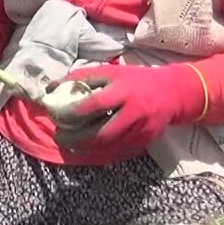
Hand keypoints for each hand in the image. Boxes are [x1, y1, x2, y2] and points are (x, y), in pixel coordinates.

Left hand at [48, 63, 205, 153]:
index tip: (56, 116)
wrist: (172, 93)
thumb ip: (80, 78)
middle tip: (59, 137)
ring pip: (110, 147)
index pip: (96, 104)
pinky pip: (119, 152)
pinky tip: (87, 148)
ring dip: (86, 148)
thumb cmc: (134, 80)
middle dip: (77, 139)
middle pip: (102, 133)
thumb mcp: (109, 72)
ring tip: (69, 144)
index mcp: (124, 91)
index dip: (74, 112)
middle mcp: (134, 112)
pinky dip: (100, 153)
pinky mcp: (145, 141)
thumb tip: (51, 87)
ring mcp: (141, 130)